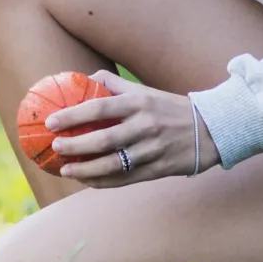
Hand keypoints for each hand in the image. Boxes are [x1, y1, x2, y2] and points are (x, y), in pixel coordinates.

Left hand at [46, 71, 220, 185]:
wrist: (210, 131)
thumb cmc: (169, 108)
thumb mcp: (144, 91)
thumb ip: (113, 84)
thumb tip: (82, 79)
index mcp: (139, 103)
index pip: (99, 107)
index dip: (72, 115)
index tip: (51, 121)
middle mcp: (145, 126)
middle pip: (103, 139)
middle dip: (75, 145)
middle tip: (56, 146)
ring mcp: (152, 150)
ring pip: (113, 164)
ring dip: (86, 169)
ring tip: (66, 170)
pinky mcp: (158, 170)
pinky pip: (125, 179)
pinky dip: (104, 182)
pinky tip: (87, 181)